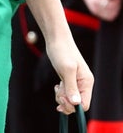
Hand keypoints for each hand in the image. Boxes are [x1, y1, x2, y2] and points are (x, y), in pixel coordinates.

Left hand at [24, 0, 92, 114]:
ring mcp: (76, 81)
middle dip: (66, 102)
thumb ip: (71, 86)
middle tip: (57, 92)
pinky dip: (61, 93)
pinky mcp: (69, 78)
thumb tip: (76, 104)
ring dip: (62, 97)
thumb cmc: (62, 51)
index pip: (84, 104)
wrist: (56, 38)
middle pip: (77, 103)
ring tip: (56, 88)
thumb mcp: (66, 69)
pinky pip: (67, 92)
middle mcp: (83, 83)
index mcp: (87, 82)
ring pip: (71, 99)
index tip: (62, 97)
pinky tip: (57, 86)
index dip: (73, 105)